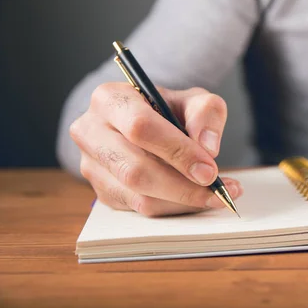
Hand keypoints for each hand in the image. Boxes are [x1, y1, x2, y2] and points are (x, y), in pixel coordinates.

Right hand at [70, 83, 242, 216]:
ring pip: (138, 196)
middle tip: (217, 189)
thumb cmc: (168, 109)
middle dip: (182, 185)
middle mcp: (90, 131)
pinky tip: (198, 199)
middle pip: (135, 169)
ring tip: (216, 195)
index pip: (140, 127)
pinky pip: (140, 209)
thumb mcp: (192, 99)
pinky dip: (175, 208)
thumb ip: (206, 112)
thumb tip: (208, 148)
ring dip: (182, 201)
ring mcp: (92, 165)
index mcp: (109, 98)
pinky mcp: (102, 191)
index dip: (177, 151)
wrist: (148, 124)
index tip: (209, 170)